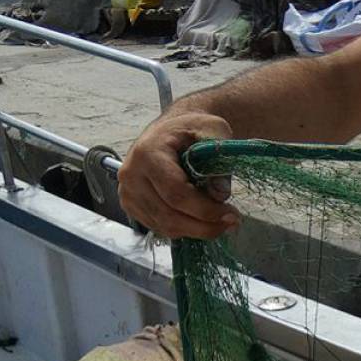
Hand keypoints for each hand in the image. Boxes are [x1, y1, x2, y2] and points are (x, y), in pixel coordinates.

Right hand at [117, 111, 238, 238]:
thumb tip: (219, 194)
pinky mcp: (132, 205)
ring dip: (197, 230)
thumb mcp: (213, 130)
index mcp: (148, 153)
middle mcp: (131, 174)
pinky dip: (184, 229)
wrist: (171, 131)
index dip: (205, 210)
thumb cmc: (192, 130)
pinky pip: (160, 228)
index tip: (232, 214)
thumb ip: (219, 157)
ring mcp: (128, 192)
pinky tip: (200, 219)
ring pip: (165, 226)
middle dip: (205, 226)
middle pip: (169, 215)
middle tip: (231, 223)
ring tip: (220, 221)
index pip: (176, 193)